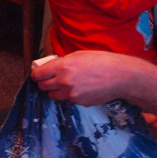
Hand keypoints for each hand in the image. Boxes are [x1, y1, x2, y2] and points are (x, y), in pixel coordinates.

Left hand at [31, 50, 147, 105]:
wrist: (120, 76)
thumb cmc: (101, 61)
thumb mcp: (79, 55)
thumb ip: (63, 62)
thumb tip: (52, 67)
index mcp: (63, 67)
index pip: (39, 74)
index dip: (36, 75)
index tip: (37, 75)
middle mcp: (64, 82)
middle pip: (43, 86)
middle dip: (44, 82)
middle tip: (50, 79)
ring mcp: (71, 94)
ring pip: (54, 95)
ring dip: (56, 90)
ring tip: (66, 84)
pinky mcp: (79, 102)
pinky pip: (68, 99)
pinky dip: (70, 95)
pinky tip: (81, 88)